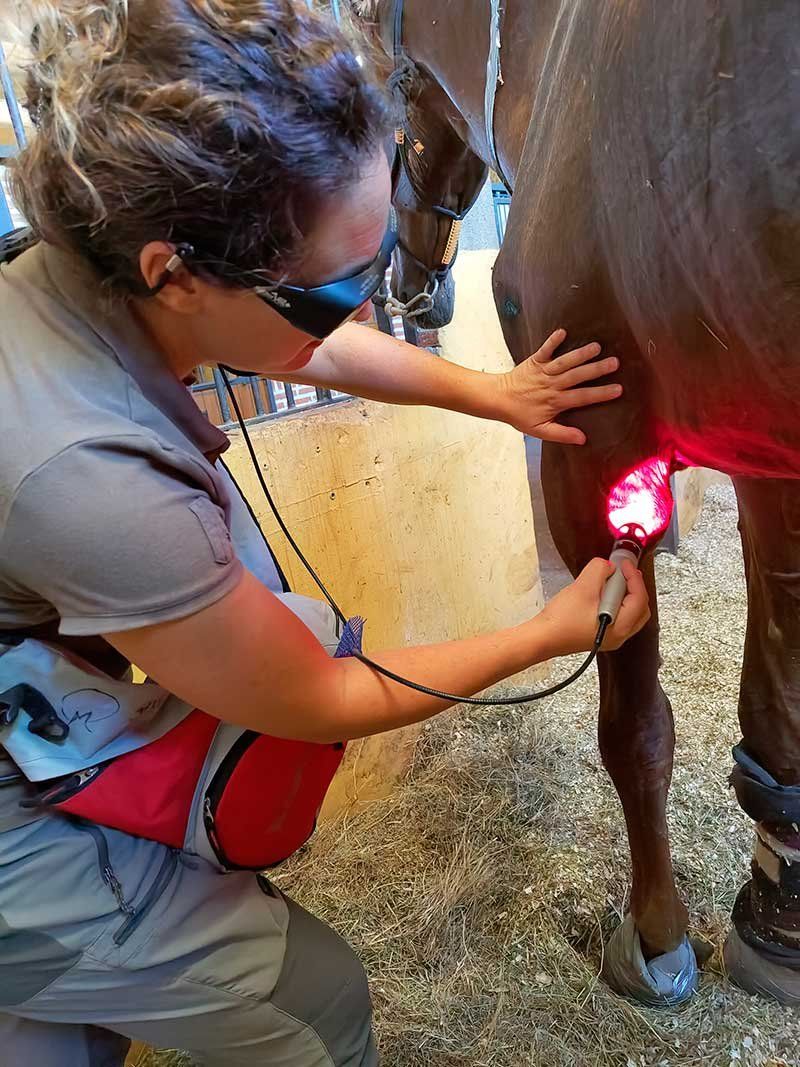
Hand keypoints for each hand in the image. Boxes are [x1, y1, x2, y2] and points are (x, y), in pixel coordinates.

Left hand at [496, 329, 621, 444]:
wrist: (498, 399)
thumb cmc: (520, 415)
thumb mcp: (539, 430)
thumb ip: (561, 434)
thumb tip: (583, 439)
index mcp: (555, 402)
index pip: (582, 397)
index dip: (600, 393)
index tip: (618, 389)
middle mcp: (552, 385)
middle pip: (577, 376)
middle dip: (596, 369)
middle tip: (615, 362)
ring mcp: (543, 371)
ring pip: (565, 362)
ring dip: (580, 354)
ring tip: (597, 347)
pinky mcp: (535, 360)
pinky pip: (545, 349)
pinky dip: (552, 341)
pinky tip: (563, 331)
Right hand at [534, 558, 649, 657]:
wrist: (543, 637)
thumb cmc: (560, 622)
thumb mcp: (582, 587)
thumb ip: (600, 570)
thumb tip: (608, 566)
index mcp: (620, 627)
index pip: (639, 597)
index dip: (633, 576)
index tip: (625, 564)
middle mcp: (619, 635)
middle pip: (640, 607)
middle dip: (634, 586)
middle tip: (624, 572)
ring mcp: (610, 637)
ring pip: (630, 612)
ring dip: (624, 594)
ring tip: (611, 580)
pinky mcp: (600, 635)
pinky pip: (618, 616)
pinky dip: (615, 602)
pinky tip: (600, 593)